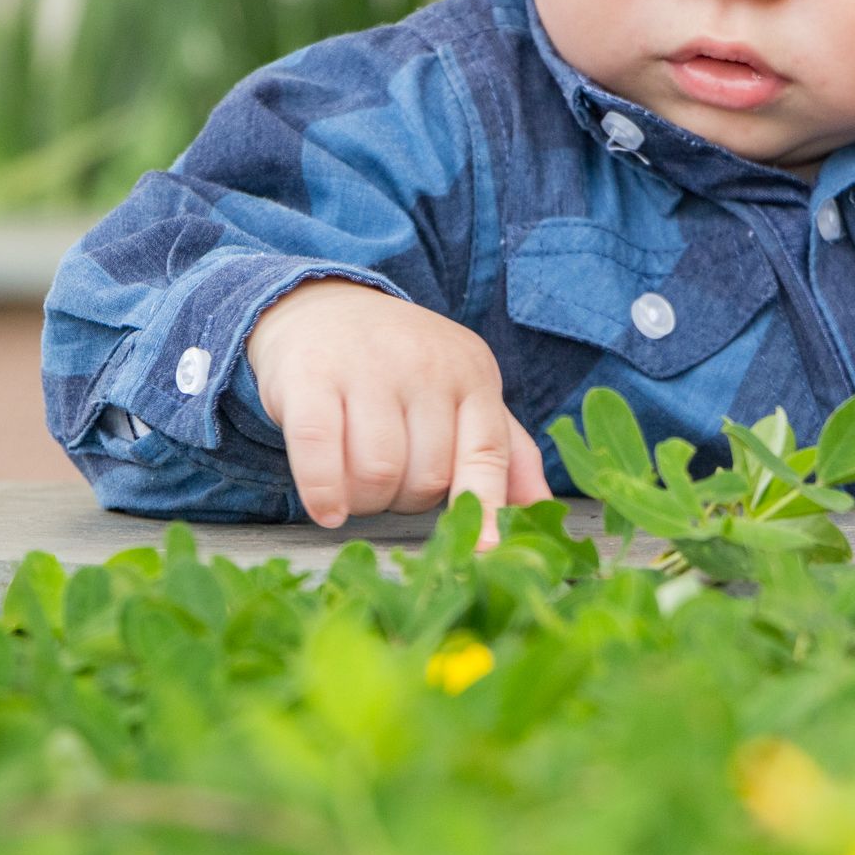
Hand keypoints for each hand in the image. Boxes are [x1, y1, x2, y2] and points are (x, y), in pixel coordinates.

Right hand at [245, 277, 553, 548]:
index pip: (487, 451)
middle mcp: (424, 365)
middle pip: (427, 475)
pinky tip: (327, 509)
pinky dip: (323, 492)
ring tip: (355, 487)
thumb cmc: (400, 365)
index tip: (481, 549)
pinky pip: (318, 450)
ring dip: (365, 501)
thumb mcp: (462, 392)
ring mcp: (366, 366)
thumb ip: (503, 450)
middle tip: (389, 485)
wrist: (323, 305)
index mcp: (472, 373)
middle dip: (406, 501)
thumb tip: (543, 509)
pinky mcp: (311, 374)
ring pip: (377, 471)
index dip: (485, 505)